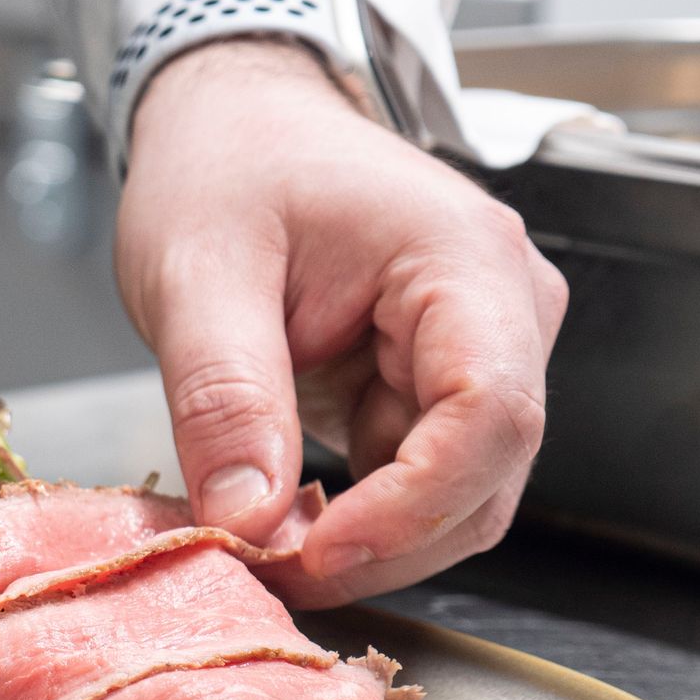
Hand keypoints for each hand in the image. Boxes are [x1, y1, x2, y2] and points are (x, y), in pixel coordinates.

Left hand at [117, 38, 567, 607]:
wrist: (235, 125)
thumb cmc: (226, 166)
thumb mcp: (196, 273)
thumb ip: (225, 397)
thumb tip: (248, 519)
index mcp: (464, 261)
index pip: (489, 414)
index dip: (410, 508)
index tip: (314, 554)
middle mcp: (503, 310)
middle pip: (484, 475)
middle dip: (381, 544)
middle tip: (267, 574)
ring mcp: (479, 351)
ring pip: (456, 495)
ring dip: (365, 540)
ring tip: (260, 546)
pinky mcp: (435, 384)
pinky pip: (415, 479)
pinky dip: (353, 514)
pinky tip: (279, 514)